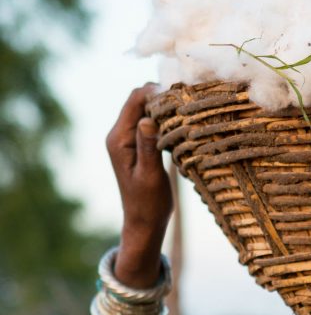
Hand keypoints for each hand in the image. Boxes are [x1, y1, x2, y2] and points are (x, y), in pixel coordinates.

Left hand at [106, 84, 173, 286]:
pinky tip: (181, 123)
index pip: (135, 100)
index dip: (156, 92)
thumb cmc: (148, 203)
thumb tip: (147, 119)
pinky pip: (150, 121)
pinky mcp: (137, 144)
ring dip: (165, 107)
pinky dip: (165, 118)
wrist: (143, 222)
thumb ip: (148, 147)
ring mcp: (127, 139)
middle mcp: (119, 135)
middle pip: (139, 100)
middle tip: (188, 101)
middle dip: (162, 96)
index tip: (182, 94)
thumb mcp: (150, 176)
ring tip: (188, 111)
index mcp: (118, 139)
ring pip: (146, 109)